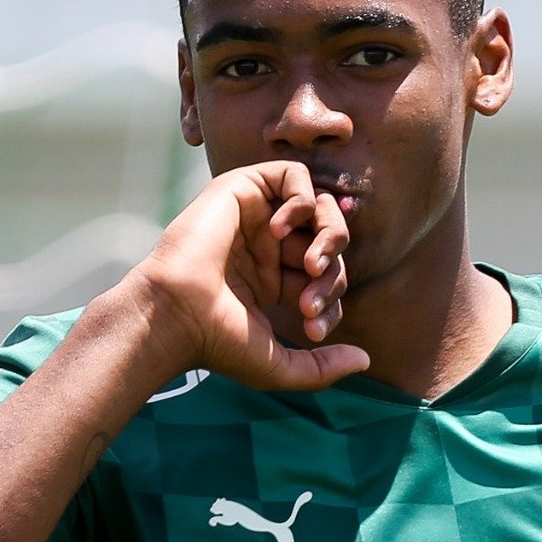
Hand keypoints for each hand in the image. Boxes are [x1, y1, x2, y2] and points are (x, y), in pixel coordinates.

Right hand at [132, 160, 368, 390]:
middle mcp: (266, 246)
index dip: (332, 299)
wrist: (177, 316)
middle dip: (334, 268)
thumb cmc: (219, 341)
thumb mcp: (279, 365)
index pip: (327, 275)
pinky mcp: (242, 189)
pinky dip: (302, 199)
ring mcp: (256, 217)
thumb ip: (323, 367)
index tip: (312, 327)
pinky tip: (279, 230)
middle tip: (312, 291)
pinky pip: (293, 173)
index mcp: (273, 280)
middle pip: (329, 239)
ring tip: (310, 261)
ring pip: (321, 204)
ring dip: (329, 232)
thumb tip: (365, 360)